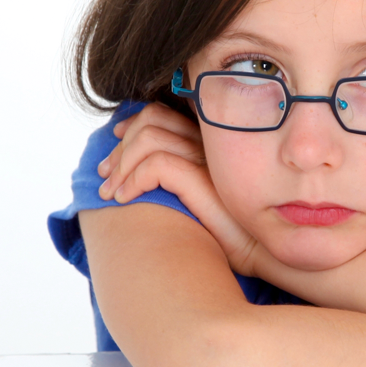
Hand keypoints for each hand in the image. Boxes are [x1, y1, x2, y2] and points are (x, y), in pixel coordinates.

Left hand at [96, 104, 266, 276]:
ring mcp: (205, 158)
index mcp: (207, 142)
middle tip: (104, 175)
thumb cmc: (230, 233)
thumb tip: (139, 176)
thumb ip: (177, 179)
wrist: (261, 251)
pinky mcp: (200, 177)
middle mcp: (206, 143)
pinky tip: (124, 199)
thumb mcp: (198, 198)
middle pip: (149, 120)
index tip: (115, 146)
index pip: (161, 115)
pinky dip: (131, 180)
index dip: (131, 126)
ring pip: (146, 138)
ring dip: (120, 166)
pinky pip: (153, 164)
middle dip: (119, 147)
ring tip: (110, 193)